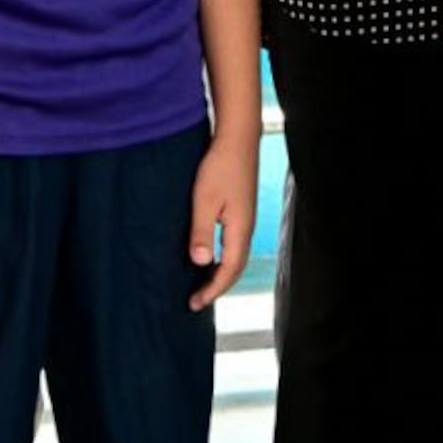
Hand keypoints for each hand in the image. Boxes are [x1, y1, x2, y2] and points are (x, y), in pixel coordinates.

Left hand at [185, 131, 257, 308]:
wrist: (238, 139)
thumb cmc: (220, 167)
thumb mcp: (204, 200)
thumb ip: (202, 232)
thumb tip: (200, 262)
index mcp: (240, 229)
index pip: (229, 270)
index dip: (212, 290)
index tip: (195, 303)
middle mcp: (247, 228)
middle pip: (236, 267)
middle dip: (217, 287)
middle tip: (196, 300)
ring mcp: (246, 218)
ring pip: (236, 256)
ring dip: (220, 273)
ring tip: (202, 283)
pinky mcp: (242, 210)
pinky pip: (234, 244)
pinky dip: (223, 258)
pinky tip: (210, 255)